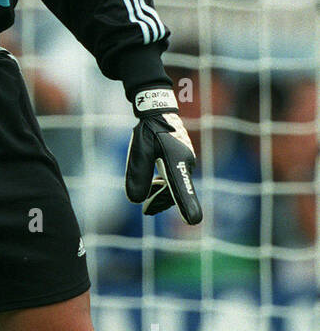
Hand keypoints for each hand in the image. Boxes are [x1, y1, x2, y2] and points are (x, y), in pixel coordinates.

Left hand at [125, 88, 201, 225]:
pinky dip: (166, 186)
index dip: (187, 206)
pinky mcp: (184, 159)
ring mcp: (187, 161)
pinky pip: (176, 178)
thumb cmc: (149, 128)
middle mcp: (186, 163)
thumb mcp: (139, 149)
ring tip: (146, 203)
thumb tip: (135, 200)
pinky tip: (155, 185)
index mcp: (177, 161)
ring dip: (162, 195)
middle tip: (146, 211)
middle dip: (161, 202)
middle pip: (177, 191)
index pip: (182, 189)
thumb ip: (138, 174)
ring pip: (176, 185)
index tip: (194, 222)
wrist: (159, 108)